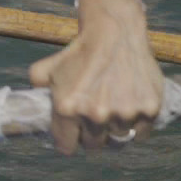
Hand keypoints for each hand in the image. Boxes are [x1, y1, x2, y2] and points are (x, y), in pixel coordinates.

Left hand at [30, 0, 164, 152]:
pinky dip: (136, 126)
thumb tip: (32, 105)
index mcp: (67, 108)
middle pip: (94, 145)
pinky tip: (129, 108)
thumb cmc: (78, 53)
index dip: (69, 141)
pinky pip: (141, 133)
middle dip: (92, 134)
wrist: (113, 33)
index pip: (67, 147)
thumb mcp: (46, 68)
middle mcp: (95, 115)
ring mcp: (123, 113)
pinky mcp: (148, 110)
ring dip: (115, 129)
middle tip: (94, 118)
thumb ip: (36, 89)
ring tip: (113, 109)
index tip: (73, 135)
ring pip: (119, 139)